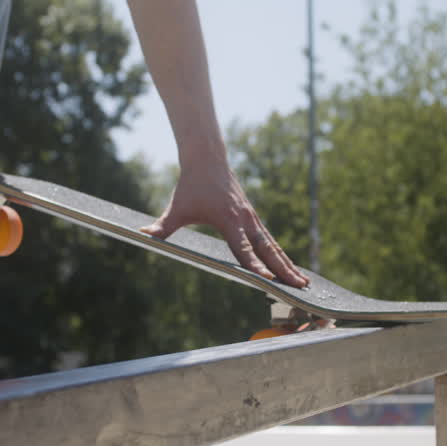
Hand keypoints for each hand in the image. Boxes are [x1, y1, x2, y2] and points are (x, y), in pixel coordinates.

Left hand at [141, 161, 308, 287]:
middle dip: (283, 270)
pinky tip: (290, 267)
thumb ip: (163, 226)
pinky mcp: (253, 217)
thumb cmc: (191, 185)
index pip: (243, 249)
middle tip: (298, 286)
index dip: (254, 265)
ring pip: (274, 246)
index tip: (266, 279)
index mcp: (228, 220)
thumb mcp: (176, 208)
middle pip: (268, 250)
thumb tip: (144, 235)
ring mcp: (252, 218)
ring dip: (289, 264)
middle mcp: (245, 220)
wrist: (207, 159)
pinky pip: (270, 240)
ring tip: (303, 282)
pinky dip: (281, 254)